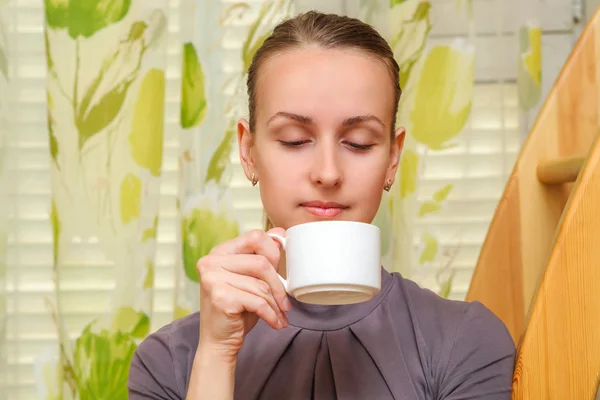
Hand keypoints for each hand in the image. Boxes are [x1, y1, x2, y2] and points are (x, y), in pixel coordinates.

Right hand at [196, 227, 291, 359]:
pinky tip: (274, 323)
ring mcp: (213, 279)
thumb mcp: (252, 280)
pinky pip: (258, 302)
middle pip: (261, 263)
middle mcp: (211, 261)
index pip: (255, 237)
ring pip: (261, 285)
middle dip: (278, 286)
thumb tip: (281, 233)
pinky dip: (271, 315)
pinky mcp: (220, 297)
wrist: (219, 343)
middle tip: (285, 303)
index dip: (273, 253)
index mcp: (219, 252)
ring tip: (279, 316)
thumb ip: (263, 257)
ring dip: (275, 305)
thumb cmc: (238, 310)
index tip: (280, 272)